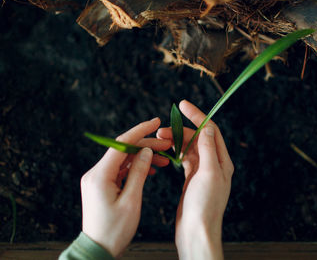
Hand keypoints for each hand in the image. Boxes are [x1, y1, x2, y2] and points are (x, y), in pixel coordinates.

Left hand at [81, 118, 170, 257]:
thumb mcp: (131, 200)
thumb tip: (146, 152)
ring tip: (164, 159)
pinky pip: (120, 170)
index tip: (156, 122)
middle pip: (123, 150)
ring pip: (123, 159)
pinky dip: (135, 167)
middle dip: (146, 145)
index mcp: (100, 175)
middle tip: (168, 146)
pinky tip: (150, 169)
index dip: (140, 131)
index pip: (121, 143)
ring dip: (142, 157)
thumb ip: (139, 172)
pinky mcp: (101, 185)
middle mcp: (95, 173)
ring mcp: (97, 179)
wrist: (97, 249)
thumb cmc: (114, 230)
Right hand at [157, 100, 233, 259]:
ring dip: (175, 142)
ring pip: (189, 149)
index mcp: (222, 161)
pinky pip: (184, 160)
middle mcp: (214, 164)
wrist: (196, 231)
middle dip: (180, 131)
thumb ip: (209, 149)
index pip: (211, 130)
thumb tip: (208, 128)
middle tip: (160, 130)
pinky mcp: (192, 179)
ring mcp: (202, 172)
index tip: (182, 104)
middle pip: (197, 138)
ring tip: (159, 140)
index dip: (197, 116)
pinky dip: (175, 153)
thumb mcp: (209, 173)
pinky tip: (166, 151)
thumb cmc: (204, 205)